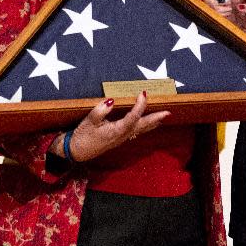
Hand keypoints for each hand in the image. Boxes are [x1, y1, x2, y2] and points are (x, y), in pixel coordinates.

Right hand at [51, 92, 169, 161]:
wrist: (77, 152)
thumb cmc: (82, 136)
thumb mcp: (88, 121)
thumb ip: (100, 110)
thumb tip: (111, 100)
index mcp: (116, 130)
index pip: (133, 116)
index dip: (140, 105)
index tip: (143, 93)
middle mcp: (122, 135)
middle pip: (142, 125)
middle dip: (156, 118)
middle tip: (168, 112)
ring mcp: (122, 138)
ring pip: (141, 129)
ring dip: (153, 122)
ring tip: (164, 117)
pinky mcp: (119, 139)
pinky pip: (136, 131)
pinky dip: (145, 126)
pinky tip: (150, 124)